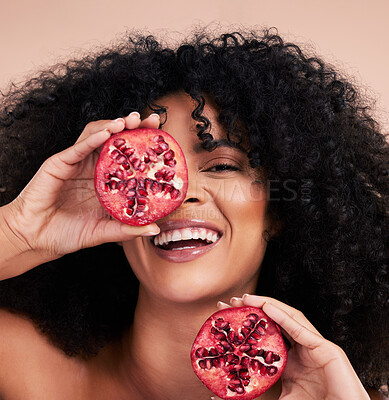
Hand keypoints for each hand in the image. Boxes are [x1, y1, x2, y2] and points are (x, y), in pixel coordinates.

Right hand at [1, 112, 160, 264]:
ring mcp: (77, 163)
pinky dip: (93, 138)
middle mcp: (94, 168)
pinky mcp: (60, 163)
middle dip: (133, 126)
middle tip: (151, 120)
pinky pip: (78, 147)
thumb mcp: (104, 232)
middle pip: (115, 139)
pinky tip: (108, 132)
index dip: (144, 144)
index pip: (128, 156)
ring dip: (114, 125)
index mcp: (106, 180)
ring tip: (129, 122)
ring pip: (96, 135)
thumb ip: (127, 229)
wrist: (36, 238)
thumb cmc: (68, 233)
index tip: (162, 137)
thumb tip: (155, 228)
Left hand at [218, 295, 369, 399]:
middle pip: (274, 320)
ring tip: (247, 299)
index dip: (246, 323)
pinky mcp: (326, 348)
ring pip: (288, 317)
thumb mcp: (281, 399)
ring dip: (267, 305)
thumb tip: (222, 399)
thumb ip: (258, 393)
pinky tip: (267, 307)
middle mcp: (300, 346)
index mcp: (289, 357)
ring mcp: (314, 345)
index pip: (265, 333)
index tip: (225, 316)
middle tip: (232, 301)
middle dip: (253, 308)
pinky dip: (283, 317)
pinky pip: (301, 329)